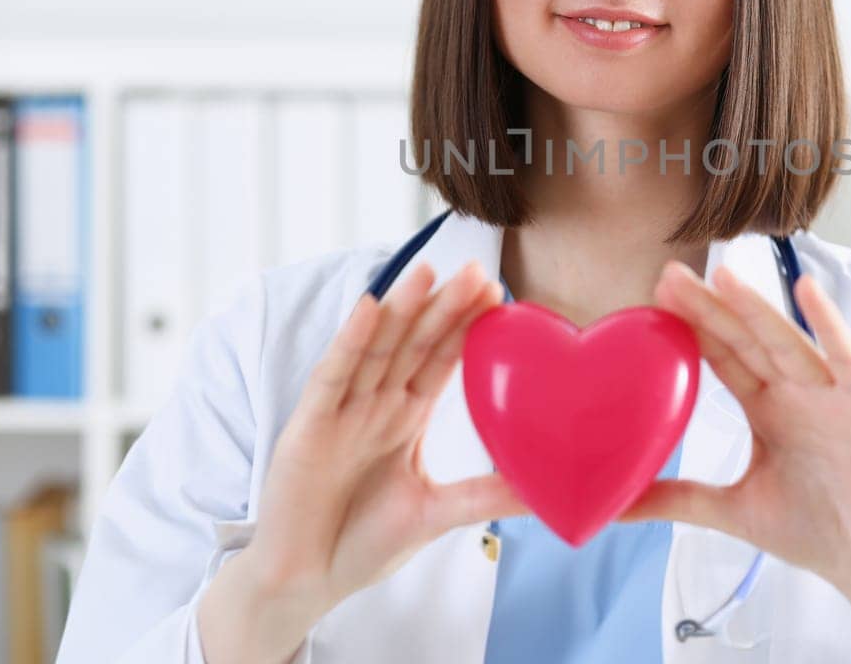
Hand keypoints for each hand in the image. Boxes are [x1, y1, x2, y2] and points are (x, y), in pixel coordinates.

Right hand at [229, 260, 526, 620]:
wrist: (303, 581)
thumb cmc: (361, 544)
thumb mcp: (435, 513)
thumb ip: (485, 496)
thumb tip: (548, 491)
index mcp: (405, 416)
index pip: (440, 359)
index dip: (466, 326)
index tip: (497, 293)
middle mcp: (375, 404)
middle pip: (414, 342)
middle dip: (444, 306)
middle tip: (476, 270)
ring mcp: (341, 411)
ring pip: (375, 347)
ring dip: (401, 308)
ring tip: (428, 270)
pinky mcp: (308, 427)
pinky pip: (332, 376)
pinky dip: (349, 341)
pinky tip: (369, 308)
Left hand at [617, 261, 850, 598]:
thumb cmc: (813, 530)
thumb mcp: (733, 511)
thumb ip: (677, 499)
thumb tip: (613, 505)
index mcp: (767, 409)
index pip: (723, 357)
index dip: (692, 326)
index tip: (655, 295)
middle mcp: (795, 394)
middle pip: (746, 340)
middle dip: (710, 306)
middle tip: (670, 273)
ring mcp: (830, 396)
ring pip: (785, 342)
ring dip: (756, 309)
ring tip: (722, 276)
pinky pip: (844, 358)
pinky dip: (828, 324)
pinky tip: (806, 290)